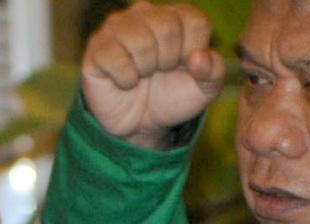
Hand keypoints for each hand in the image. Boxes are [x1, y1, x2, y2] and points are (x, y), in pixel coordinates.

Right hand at [82, 3, 227, 149]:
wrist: (141, 124)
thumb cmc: (172, 97)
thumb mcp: (204, 89)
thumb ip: (213, 71)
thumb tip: (197, 58)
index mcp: (176, 15)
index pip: (195, 22)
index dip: (193, 52)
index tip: (183, 67)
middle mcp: (145, 13)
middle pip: (167, 27)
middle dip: (168, 61)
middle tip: (159, 72)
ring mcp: (117, 28)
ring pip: (140, 40)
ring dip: (145, 69)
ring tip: (142, 75)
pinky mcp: (96, 48)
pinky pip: (115, 58)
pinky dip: (125, 79)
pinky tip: (124, 82)